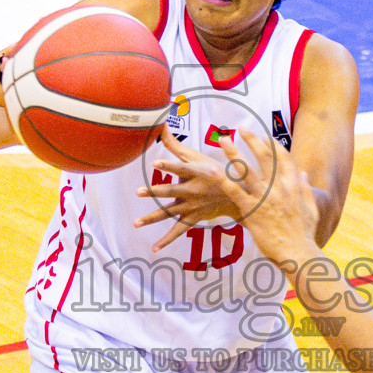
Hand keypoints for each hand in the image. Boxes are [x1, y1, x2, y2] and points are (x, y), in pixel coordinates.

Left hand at [133, 129, 246, 250]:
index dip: (170, 164)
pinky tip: (155, 248)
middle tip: (139, 192)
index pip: (181, 167)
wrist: (236, 195)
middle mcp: (193, 190)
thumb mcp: (197, 156)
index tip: (156, 162)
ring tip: (137, 223)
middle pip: (172, 191)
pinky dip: (167, 240)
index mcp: (197, 172)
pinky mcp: (192, 218)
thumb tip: (161, 124)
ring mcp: (192, 206)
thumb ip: (175, 145)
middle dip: (156, 191)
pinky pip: (178, 231)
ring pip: (170, 212)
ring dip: (153, 218)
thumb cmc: (212, 170)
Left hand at [215, 131, 320, 264]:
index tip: (265, 136)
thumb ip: (306, 189)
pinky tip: (212, 169)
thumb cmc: (304, 234)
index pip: (284, 159)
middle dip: (252, 141)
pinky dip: (222, 179)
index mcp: (293, 186)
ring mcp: (264, 198)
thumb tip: (304, 173)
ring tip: (223, 140)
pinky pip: (234, 191)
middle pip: (264, 158)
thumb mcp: (311, 209)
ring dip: (234, 153)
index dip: (273, 145)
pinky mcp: (251, 210)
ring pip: (247, 170)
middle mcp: (279, 188)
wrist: (297, 252)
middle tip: (241, 128)